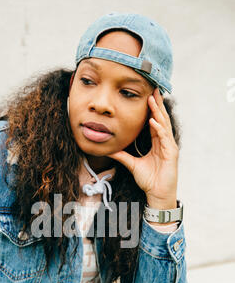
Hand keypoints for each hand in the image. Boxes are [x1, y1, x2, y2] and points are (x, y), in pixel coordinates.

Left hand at [107, 87, 178, 209]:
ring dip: (158, 112)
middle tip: (153, 88)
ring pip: (164, 125)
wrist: (157, 194)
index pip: (154, 122)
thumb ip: (122, 156)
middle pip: (161, 119)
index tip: (146, 96)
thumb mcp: (132, 164)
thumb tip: (110, 150)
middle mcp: (165, 142)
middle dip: (157, 104)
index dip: (151, 109)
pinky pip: (165, 138)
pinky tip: (153, 121)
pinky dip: (159, 129)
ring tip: (152, 98)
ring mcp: (169, 147)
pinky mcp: (171, 154)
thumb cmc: (149, 180)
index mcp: (157, 143)